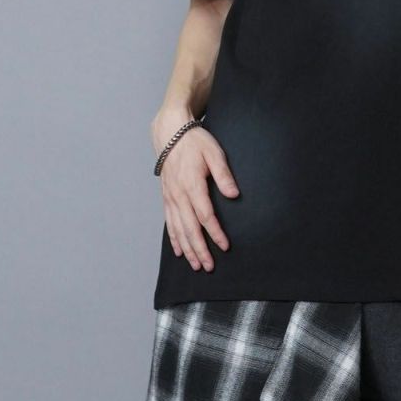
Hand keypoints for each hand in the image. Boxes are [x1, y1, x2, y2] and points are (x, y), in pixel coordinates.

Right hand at [155, 121, 238, 269]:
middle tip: (209, 267)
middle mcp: (179, 195)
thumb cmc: (195, 142)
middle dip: (200, 249)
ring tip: (196, 266)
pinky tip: (180, 252)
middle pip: (190, 228)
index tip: (225, 246)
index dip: (215, 233)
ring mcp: (170, 197)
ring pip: (178, 229)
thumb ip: (224, 175)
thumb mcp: (214, 153)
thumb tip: (234, 195)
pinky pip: (169, 223)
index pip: (205, 215)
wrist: (170, 133)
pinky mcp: (166, 198)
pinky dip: (174, 239)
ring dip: (187, 249)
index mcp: (192, 185)